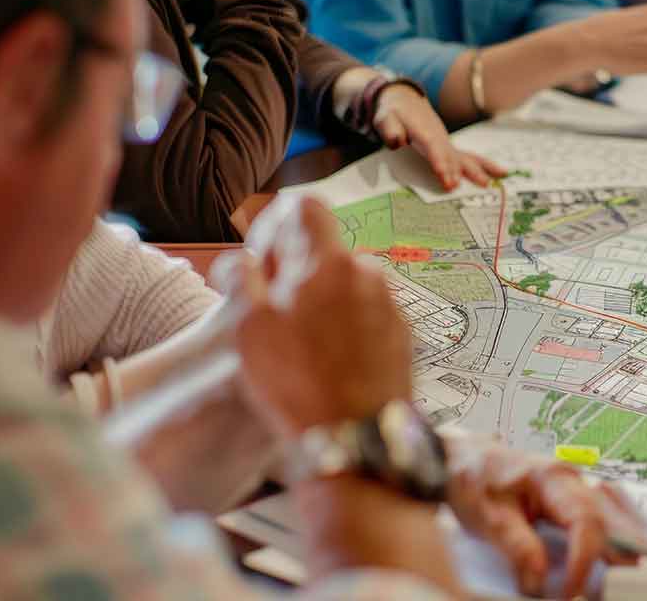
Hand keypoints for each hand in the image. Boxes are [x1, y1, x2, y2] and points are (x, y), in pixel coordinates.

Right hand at [219, 197, 411, 438]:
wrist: (356, 437)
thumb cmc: (297, 385)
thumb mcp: (249, 332)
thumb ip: (244, 282)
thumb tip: (242, 259)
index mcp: (329, 264)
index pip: (308, 209)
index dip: (283, 222)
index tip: (270, 251)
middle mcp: (368, 275)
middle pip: (329, 253)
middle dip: (303, 272)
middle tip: (280, 312)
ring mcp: (391, 305)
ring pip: (352, 286)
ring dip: (329, 302)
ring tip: (307, 346)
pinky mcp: (404, 335)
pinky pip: (371, 316)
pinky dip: (352, 327)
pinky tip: (334, 362)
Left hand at [374, 83, 505, 190]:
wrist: (405, 101)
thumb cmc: (393, 112)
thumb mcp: (384, 117)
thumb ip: (389, 129)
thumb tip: (398, 141)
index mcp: (423, 131)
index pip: (433, 147)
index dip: (440, 161)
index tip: (445, 177)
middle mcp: (439, 137)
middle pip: (450, 155)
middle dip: (454, 171)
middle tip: (456, 186)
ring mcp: (447, 143)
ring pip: (464, 157)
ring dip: (475, 170)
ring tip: (486, 183)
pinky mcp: (451, 148)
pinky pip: (470, 158)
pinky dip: (485, 165)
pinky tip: (502, 173)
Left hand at [446, 436, 643, 598]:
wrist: (460, 459)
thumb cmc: (474, 479)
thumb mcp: (489, 515)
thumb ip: (517, 546)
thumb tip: (540, 580)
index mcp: (554, 478)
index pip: (584, 521)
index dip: (583, 560)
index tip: (571, 591)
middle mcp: (571, 482)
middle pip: (608, 520)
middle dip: (620, 555)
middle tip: (625, 585)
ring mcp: (572, 491)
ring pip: (607, 520)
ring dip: (617, 550)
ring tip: (623, 578)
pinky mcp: (567, 503)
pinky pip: (594, 523)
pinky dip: (604, 545)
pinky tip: (613, 563)